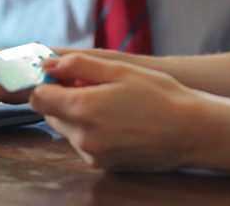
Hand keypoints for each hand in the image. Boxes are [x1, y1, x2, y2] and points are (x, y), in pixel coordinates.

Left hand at [30, 54, 202, 171]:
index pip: (38, 97)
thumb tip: (47, 64)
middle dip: (62, 96)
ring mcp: (92, 155)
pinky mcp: (103, 165)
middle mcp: (83, 137)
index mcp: (82, 110)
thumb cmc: (158, 96)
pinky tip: (115, 119)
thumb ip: (76, 65)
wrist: (191, 132)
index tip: (61, 74)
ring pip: (66, 128)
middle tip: (90, 84)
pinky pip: (82, 142)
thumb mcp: (117, 69)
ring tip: (108, 101)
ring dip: (76, 113)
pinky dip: (89, 129)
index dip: (46, 81)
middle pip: (50, 112)